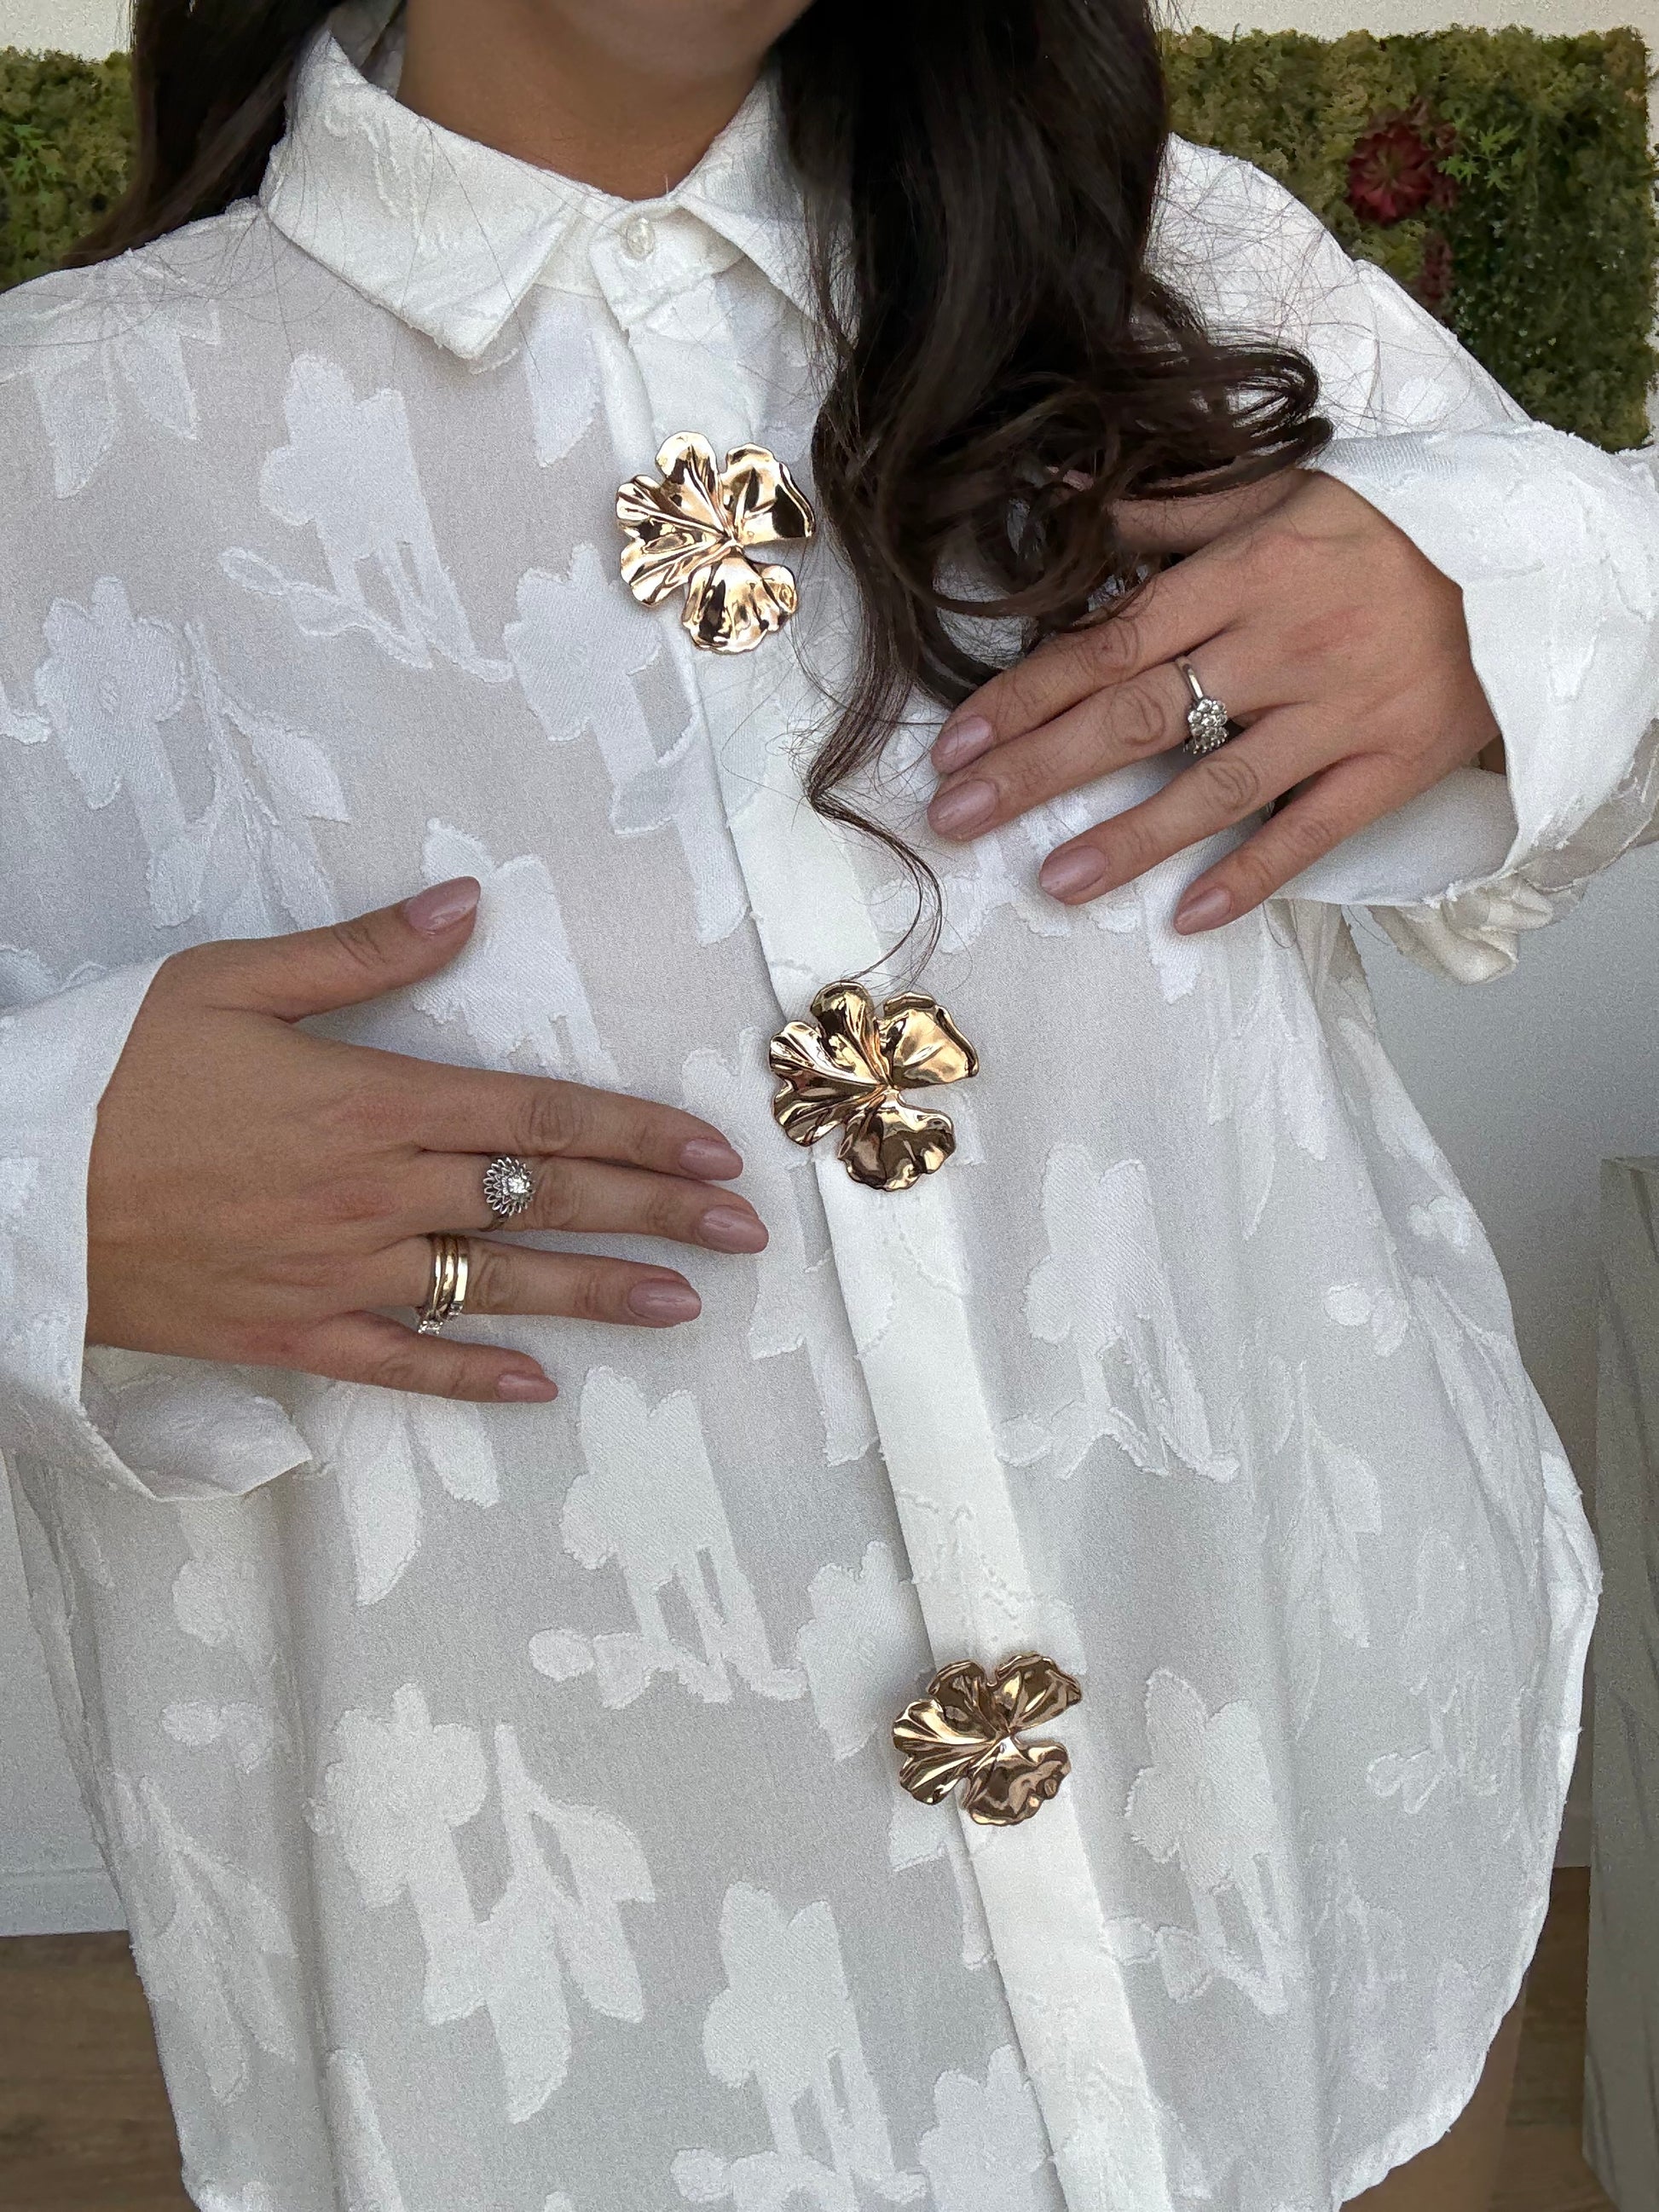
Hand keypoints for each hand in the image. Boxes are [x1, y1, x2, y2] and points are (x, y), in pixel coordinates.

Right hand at [86, 879, 766, 1402]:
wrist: (6, 1184)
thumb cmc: (114, 1069)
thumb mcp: (228, 982)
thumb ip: (358, 954)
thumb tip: (465, 904)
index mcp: (371, 1101)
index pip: (537, 1118)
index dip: (635, 1133)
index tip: (712, 1151)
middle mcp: (374, 1192)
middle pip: (542, 1200)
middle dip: (654, 1213)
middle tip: (743, 1231)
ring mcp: (338, 1272)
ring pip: (494, 1285)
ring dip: (595, 1294)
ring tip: (684, 1303)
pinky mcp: (291, 1333)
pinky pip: (399, 1365)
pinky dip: (469, 1380)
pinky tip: (537, 1389)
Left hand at [925, 470, 1501, 930]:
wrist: (1528, 564)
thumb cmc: (1389, 530)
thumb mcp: (1284, 495)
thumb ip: (1174, 514)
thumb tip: (1067, 502)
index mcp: (1245, 576)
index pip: (1113, 642)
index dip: (1029, 693)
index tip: (958, 740)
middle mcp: (1281, 647)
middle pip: (1140, 716)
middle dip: (1041, 768)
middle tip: (959, 815)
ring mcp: (1337, 714)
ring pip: (1217, 784)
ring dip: (1131, 838)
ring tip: (1054, 881)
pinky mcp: (1388, 767)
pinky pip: (1310, 831)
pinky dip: (1250, 875)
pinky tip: (1188, 917)